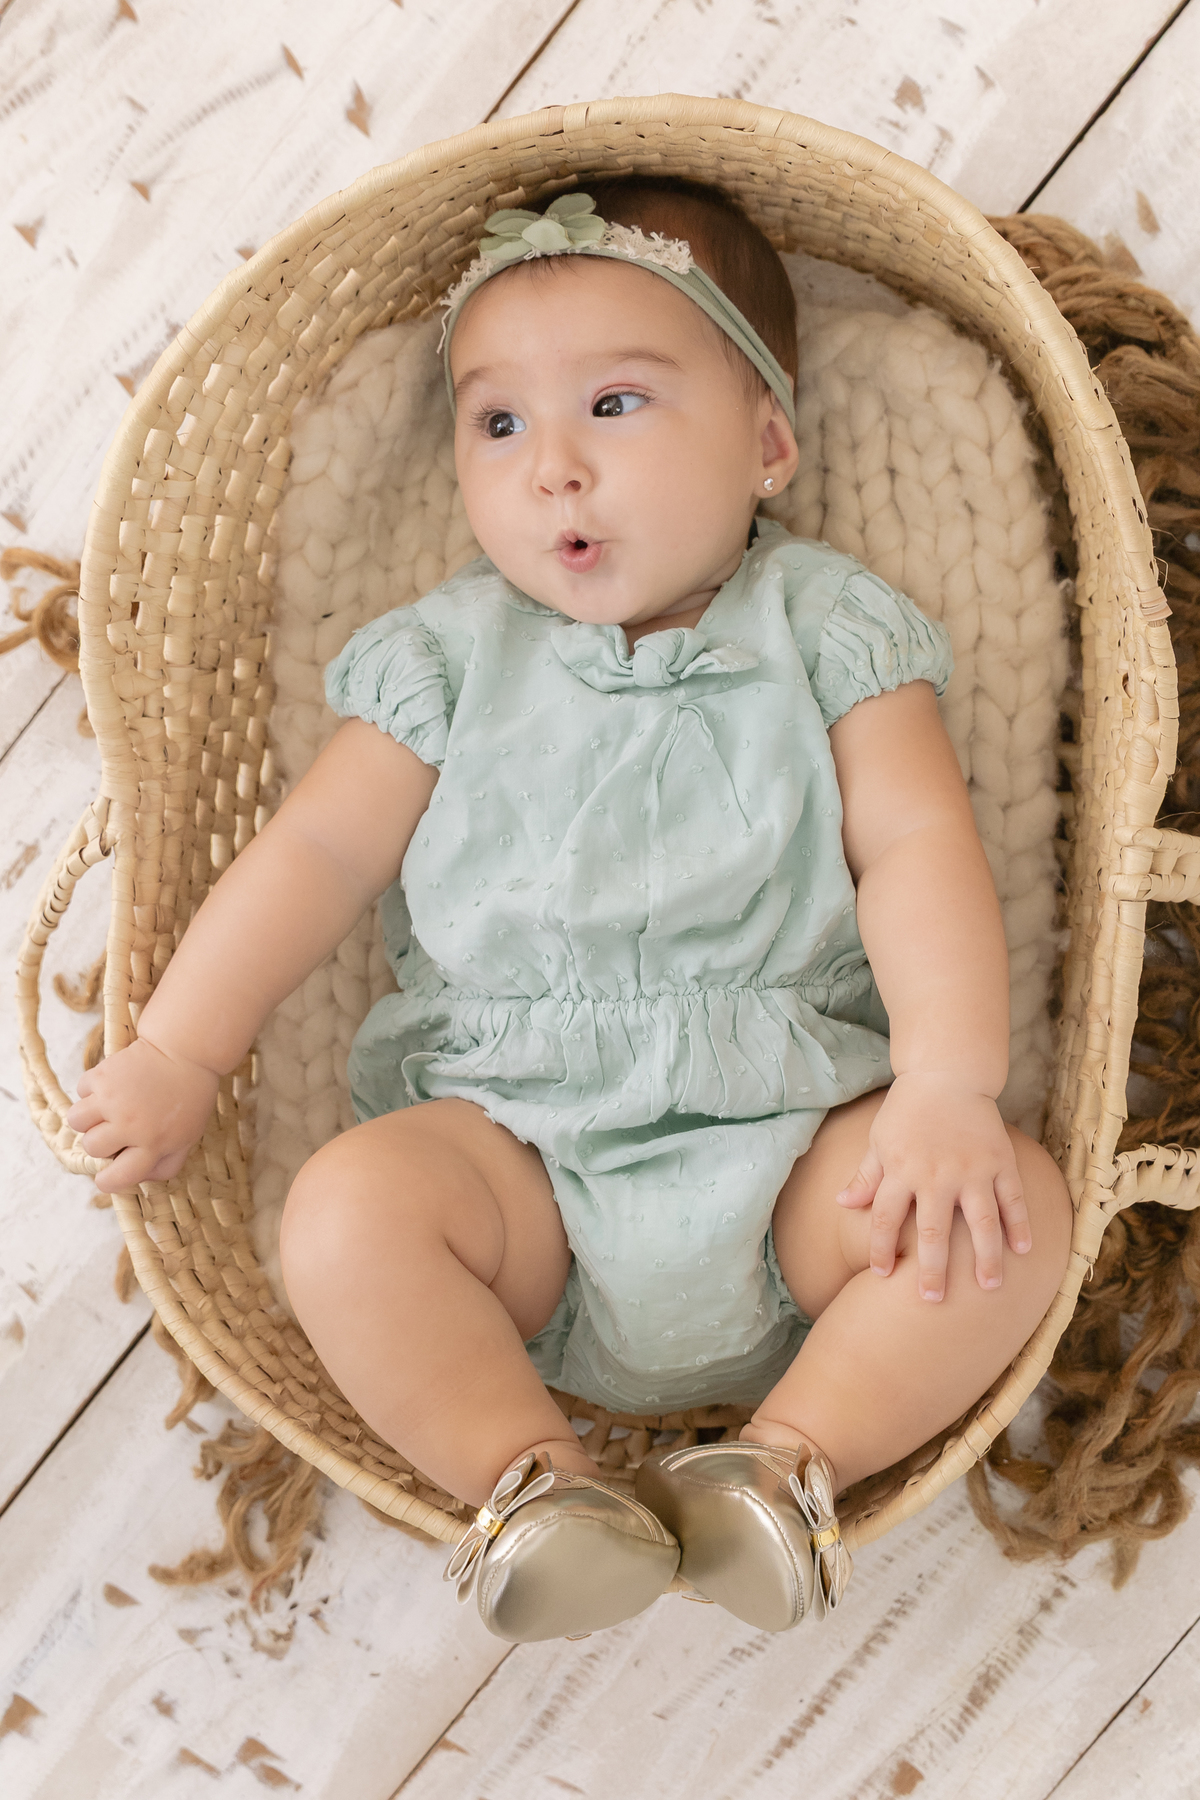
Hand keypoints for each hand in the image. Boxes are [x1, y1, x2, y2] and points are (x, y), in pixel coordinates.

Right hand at [65, 1035, 219, 1192]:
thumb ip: (165, 1165)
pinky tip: (112, 1085)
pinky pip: (80, 1091)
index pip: (117, 1178)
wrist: (186, 1051)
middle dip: (100, 1141)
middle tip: (116, 1127)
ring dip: (88, 1117)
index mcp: (153, 1145)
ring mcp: (113, 1100)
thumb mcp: (188, 1137)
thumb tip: (138, 1180)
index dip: (107, 1181)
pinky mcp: (102, 1076)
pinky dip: (91, 1089)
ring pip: (76, 1122)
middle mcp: (129, 1126)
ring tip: (106, 1107)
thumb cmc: (189, 1098)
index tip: (106, 1175)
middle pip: (92, 1148)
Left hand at [835, 1072, 1030, 1300]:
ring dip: (985, 1257)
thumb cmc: (908, 1110)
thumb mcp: (879, 1140)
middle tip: (932, 1300)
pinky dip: (1019, 1224)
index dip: (880, 1249)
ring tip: (989, 1287)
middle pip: (931, 1231)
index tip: (881, 1276)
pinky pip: (1012, 1198)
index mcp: (901, 1170)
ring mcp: (971, 1169)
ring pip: (980, 1222)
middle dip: (932, 1269)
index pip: (884, 1219)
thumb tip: (842, 1203)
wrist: (947, 1074)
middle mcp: (935, 1174)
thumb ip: (865, 1176)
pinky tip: (1024, 1250)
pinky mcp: (999, 1160)